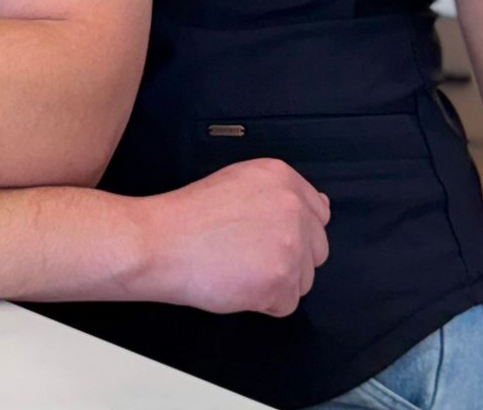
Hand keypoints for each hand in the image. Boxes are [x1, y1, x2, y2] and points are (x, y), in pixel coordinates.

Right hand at [133, 159, 329, 316]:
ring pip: (304, 279)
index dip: (294, 233)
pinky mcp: (281, 280)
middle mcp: (293, 207)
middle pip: (317, 249)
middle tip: (249, 257)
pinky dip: (264, 304)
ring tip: (239, 270)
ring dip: (276, 282)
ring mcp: (290, 244)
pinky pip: (287, 304)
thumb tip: (320, 208)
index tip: (270, 240)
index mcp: (282, 178)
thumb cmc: (189, 217)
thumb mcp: (238, 182)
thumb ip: (280, 195)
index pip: (318, 213)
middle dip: (289, 259)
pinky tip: (237, 285)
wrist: (161, 241)